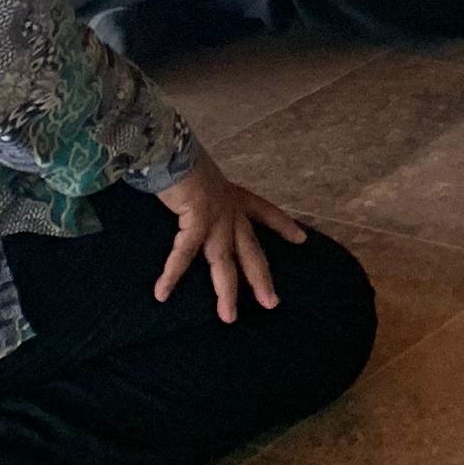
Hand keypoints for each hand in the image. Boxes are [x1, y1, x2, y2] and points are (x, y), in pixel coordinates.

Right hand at [154, 159, 306, 322]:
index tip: (302, 239)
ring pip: (224, 262)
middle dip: (261, 278)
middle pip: (251, 250)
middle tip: (272, 303)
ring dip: (226, 292)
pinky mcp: (198, 219)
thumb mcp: (200, 180)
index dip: (283, 225)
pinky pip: (185, 253)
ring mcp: (218, 217)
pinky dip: (172, 274)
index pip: (265, 211)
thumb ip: (200, 196)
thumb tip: (190, 202)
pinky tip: (161, 293)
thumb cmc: (180, 161)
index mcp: (233, 195)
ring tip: (228, 318)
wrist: (171, 147)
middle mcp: (231, 209)